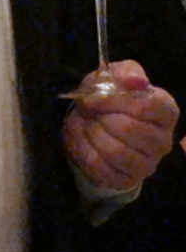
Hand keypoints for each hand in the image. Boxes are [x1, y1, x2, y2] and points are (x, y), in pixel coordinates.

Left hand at [63, 60, 178, 190]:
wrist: (92, 126)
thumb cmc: (108, 98)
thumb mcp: (113, 76)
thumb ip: (126, 73)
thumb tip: (136, 81)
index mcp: (165, 111)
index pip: (147, 106)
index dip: (114, 101)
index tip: (92, 99)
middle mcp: (163, 140)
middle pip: (130, 129)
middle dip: (101, 119)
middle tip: (91, 114)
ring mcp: (148, 163)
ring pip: (116, 152)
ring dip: (93, 136)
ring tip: (89, 127)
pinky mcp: (127, 179)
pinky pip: (102, 169)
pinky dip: (86, 154)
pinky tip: (86, 143)